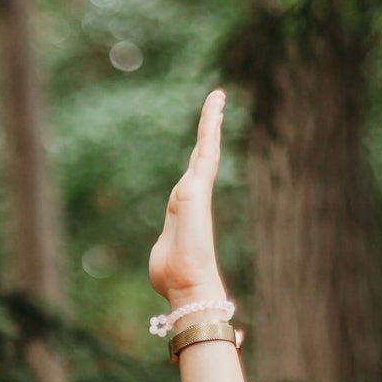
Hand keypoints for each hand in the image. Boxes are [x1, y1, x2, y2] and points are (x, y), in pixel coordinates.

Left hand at [147, 87, 227, 305]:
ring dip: (211, 120)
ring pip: (206, 146)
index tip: (206, 133)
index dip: (200, 150)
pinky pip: (207, 150)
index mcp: (184, 206)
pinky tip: (214, 109)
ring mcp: (196, 189)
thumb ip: (167, 244)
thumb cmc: (172, 275)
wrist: (185, 283)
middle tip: (217, 103)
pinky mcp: (196, 187)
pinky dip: (210, 128)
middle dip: (210, 127)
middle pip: (203, 153)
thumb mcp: (165, 251)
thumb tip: (166, 260)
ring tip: (217, 98)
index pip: (193, 171)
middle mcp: (193, 193)